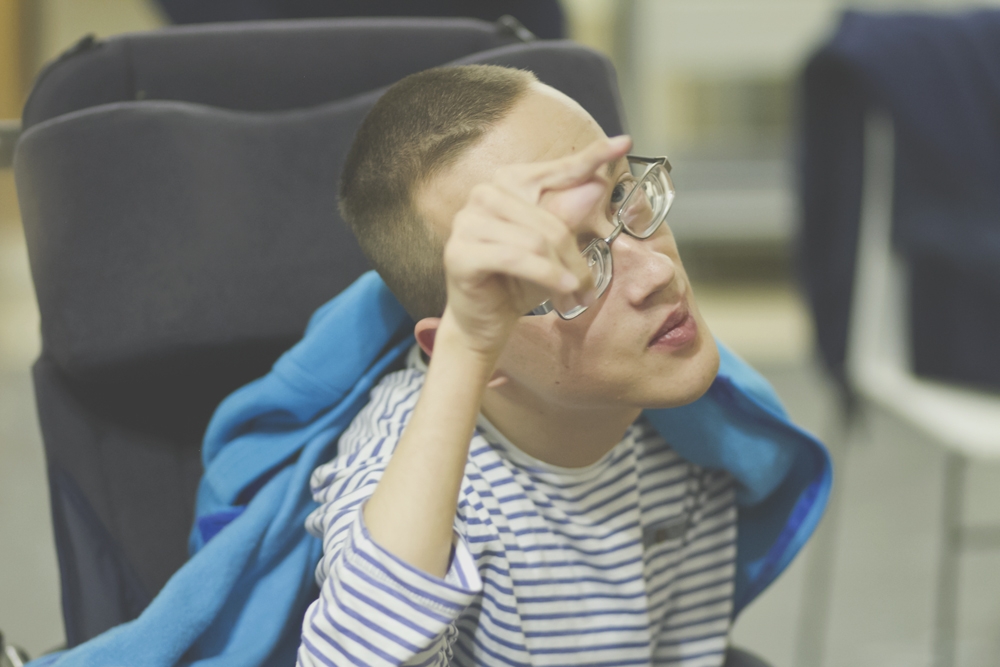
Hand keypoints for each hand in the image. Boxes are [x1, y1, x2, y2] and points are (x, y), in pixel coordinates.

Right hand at [441, 135, 631, 356]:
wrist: (482, 324)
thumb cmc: (517, 282)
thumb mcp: (552, 249)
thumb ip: (569, 216)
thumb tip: (595, 185)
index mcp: (506, 185)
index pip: (555, 170)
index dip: (591, 157)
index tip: (625, 143)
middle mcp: (482, 196)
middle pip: (550, 219)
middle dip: (575, 257)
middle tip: (590, 288)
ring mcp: (466, 223)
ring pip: (536, 241)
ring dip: (564, 272)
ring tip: (576, 296)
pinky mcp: (459, 253)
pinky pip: (515, 258)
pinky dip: (546, 275)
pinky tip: (564, 291)